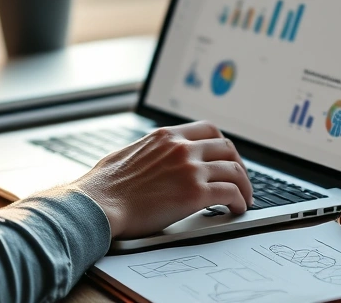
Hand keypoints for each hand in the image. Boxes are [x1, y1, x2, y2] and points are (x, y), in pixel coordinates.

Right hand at [70, 121, 252, 238]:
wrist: (97, 204)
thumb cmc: (104, 186)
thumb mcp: (128, 154)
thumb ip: (149, 151)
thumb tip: (152, 158)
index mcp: (165, 136)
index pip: (208, 130)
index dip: (222, 145)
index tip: (225, 158)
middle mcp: (181, 148)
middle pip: (227, 148)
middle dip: (238, 164)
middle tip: (239, 179)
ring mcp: (190, 169)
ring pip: (234, 170)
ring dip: (244, 185)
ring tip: (243, 198)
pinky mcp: (195, 193)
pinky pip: (231, 193)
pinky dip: (240, 201)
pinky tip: (236, 209)